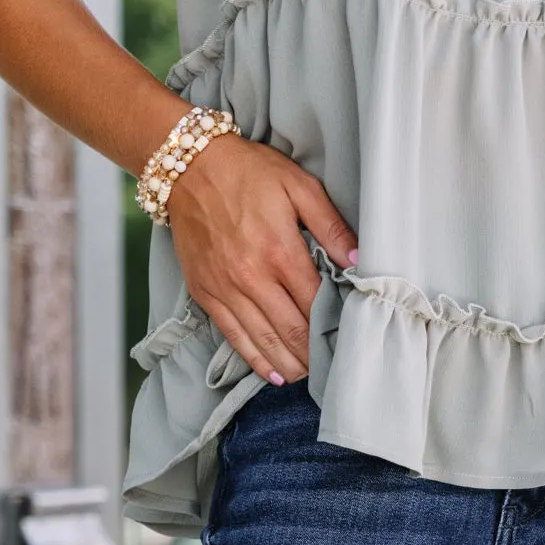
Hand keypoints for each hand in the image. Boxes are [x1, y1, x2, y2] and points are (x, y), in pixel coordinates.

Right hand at [164, 133, 356, 384]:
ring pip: (263, 340)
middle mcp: (251, 277)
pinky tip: (274, 374)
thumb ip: (330, 224)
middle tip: (335, 368)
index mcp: (280, 250)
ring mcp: (225, 288)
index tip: (350, 338)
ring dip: (289, 364)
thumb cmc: (248, 172)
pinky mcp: (205, 293)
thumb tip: (357, 260)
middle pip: (291, 329)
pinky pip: (233, 336)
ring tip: (310, 378)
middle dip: (314, 353)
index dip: (335, 324)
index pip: (315, 301)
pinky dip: (255, 359)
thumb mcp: (298, 185)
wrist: (187, 166)